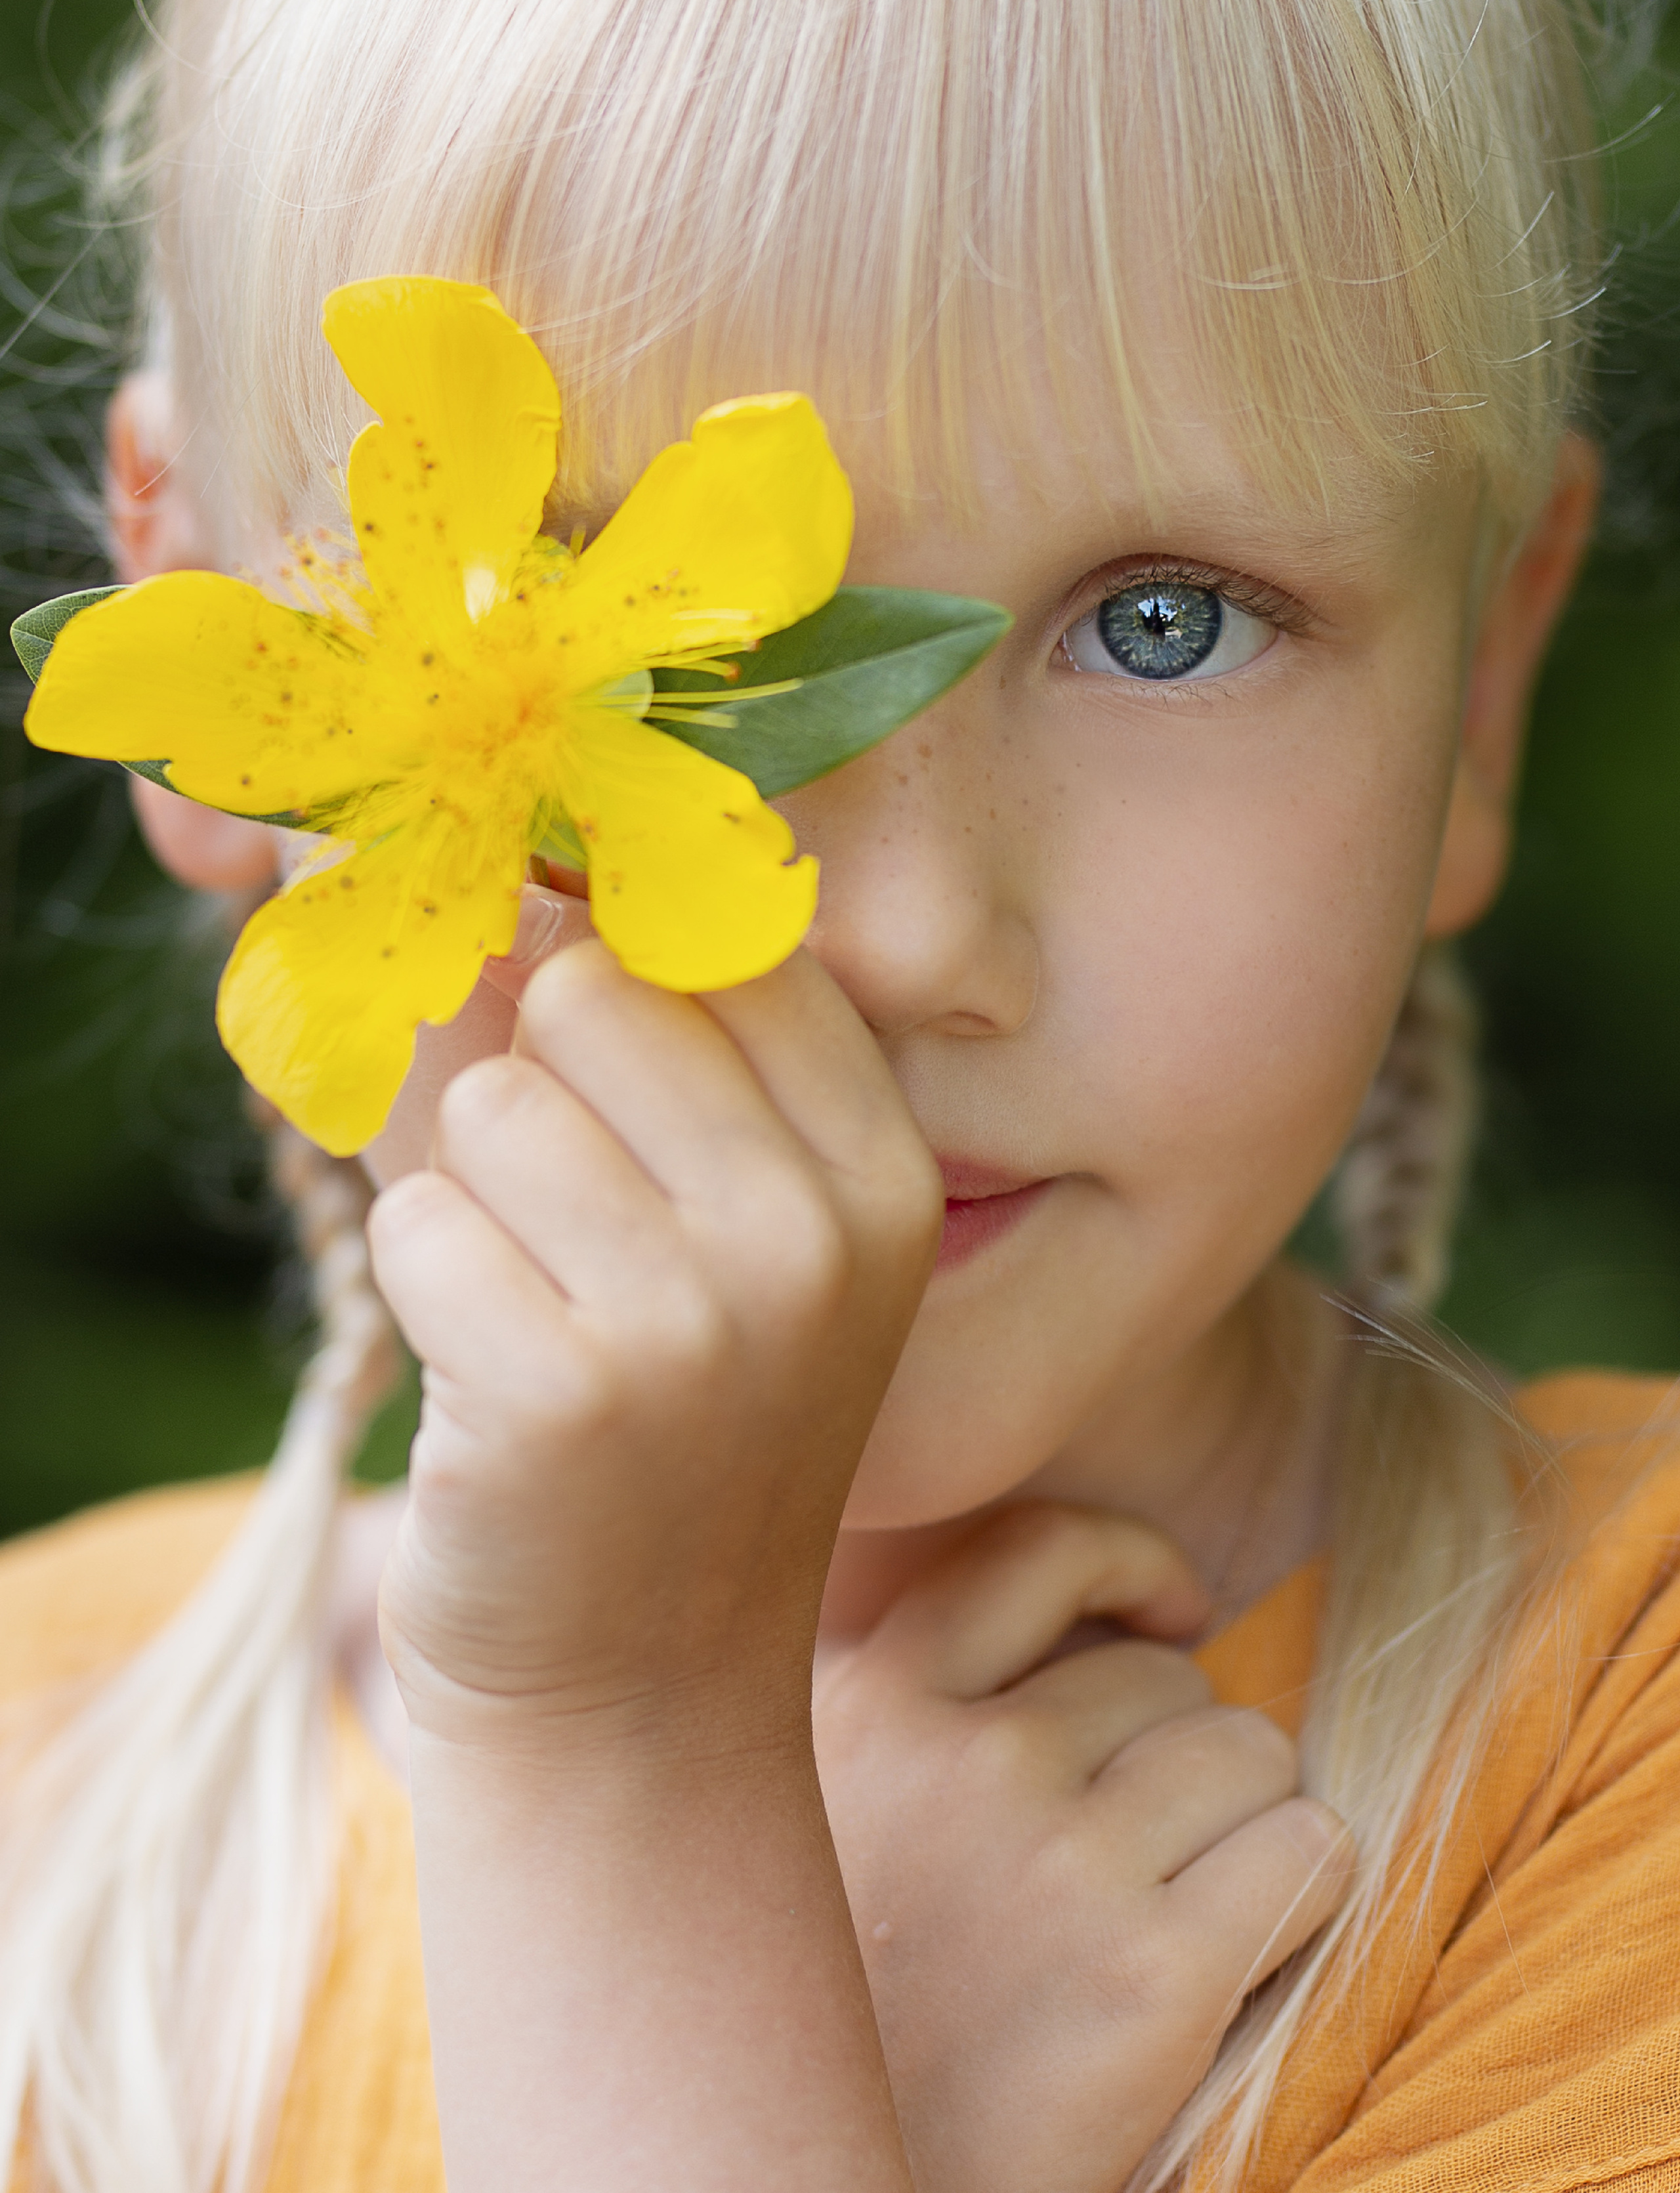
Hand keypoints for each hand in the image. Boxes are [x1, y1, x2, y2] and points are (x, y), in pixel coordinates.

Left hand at [368, 936, 943, 1754]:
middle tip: (560, 1228)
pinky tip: (490, 1387)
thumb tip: (448, 877)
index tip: (590, 1067)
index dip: (609, 976)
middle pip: (588, 988)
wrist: (634, 1696)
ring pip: (489, 1101)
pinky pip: (414, 1223)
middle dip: (532, 1087)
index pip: (713, 937)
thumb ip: (594, 1043)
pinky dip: (421, 1290)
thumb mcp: (691, 1227)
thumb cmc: (649, 1425)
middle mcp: (817, 1233)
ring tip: (531, 1314)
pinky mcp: (562, 1397)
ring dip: (467, 1197)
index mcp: (877, 1171)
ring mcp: (701, 1319)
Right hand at [814, 1505, 1354, 2192]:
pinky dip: (1303, 1890)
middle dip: (1179, 1749)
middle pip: (1167, 1676)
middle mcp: (961, 1764)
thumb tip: (1061, 1618)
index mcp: (867, 1710)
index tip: (1168, 1615)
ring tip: (1183, 1904)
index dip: (1126, 1564)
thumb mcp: (815, 1811)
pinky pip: (1309, 1854)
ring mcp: (1057, 1865)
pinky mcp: (1150, 1979)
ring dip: (1247, 1818)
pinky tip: (1240, 1950)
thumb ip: (902, 1703)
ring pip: (1253, 1753)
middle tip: (1140, 1851)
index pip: (1035, 1549)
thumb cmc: (852, 2015)